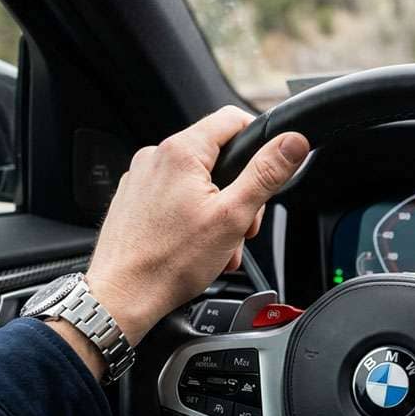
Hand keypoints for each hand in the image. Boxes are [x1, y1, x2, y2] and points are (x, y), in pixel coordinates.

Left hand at [85, 106, 309, 345]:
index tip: (270, 166)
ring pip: (197, 181)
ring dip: (218, 210)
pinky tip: (196, 245)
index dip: (259, 139)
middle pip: (217, 157)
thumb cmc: (170, 262)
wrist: (122, 296)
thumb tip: (292, 143)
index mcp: (182, 151)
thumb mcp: (233, 216)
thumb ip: (266, 174)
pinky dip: (192, 217)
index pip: (232, 119)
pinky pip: (174, 196)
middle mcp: (156, 157)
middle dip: (239, 191)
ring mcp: (141, 178)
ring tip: (219, 245)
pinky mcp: (133, 199)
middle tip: (243, 226)